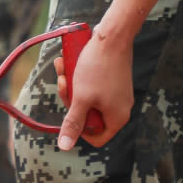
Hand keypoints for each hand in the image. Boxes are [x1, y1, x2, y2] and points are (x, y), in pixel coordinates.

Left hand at [56, 24, 132, 150]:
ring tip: (62, 66)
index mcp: (116, 118)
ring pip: (86, 97)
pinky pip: (91, 85)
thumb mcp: (81, 98)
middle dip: (71, 98)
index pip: (96, 137)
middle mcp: (120, 108)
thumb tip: (64, 147)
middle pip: (88, 116)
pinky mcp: (111, 79)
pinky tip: (67, 62)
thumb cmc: (98, 67)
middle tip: (63, 82)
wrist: (112, 35)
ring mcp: (116, 93)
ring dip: (70, 84)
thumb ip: (73, 123)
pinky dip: (78, 76)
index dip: (79, 130)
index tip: (69, 113)